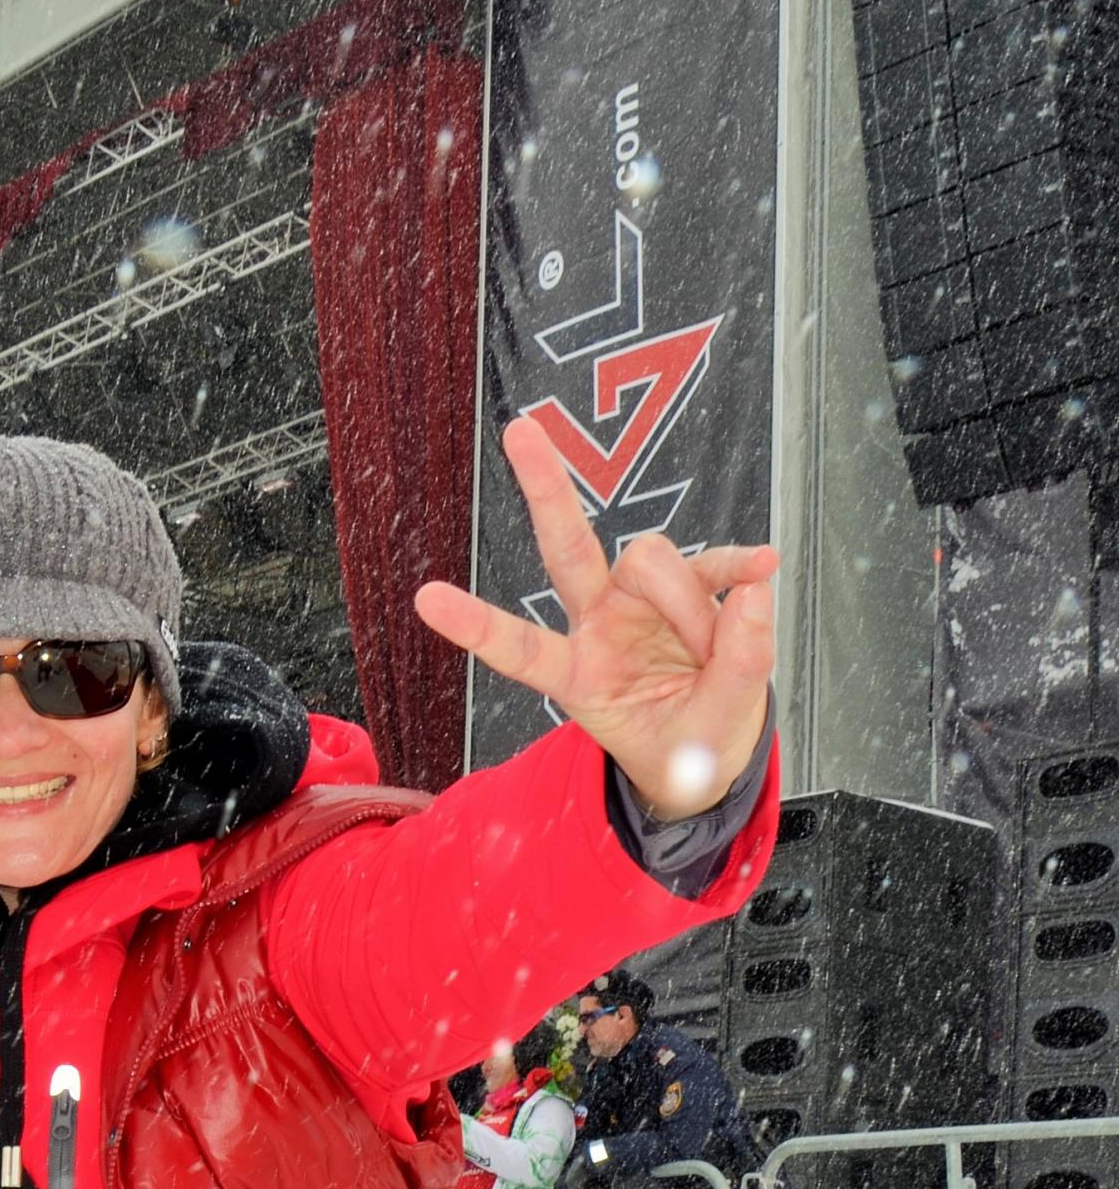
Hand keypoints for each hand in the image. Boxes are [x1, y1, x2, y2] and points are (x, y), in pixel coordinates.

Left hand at [413, 419, 774, 819]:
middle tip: (520, 430)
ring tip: (714, 660)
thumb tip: (752, 592)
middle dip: (546, 489)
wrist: (712, 758)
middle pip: (566, 547)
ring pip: (652, 561)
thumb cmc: (684, 751)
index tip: (427, 598)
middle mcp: (599, 624)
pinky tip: (761, 567)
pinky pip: (712, 562)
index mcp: (577, 675)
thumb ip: (733, 674)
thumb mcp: (704, 743)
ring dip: (691, 608)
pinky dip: (737, 567)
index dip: (475, 625)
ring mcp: (641, 600)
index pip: (518, 648)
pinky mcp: (688, 586)